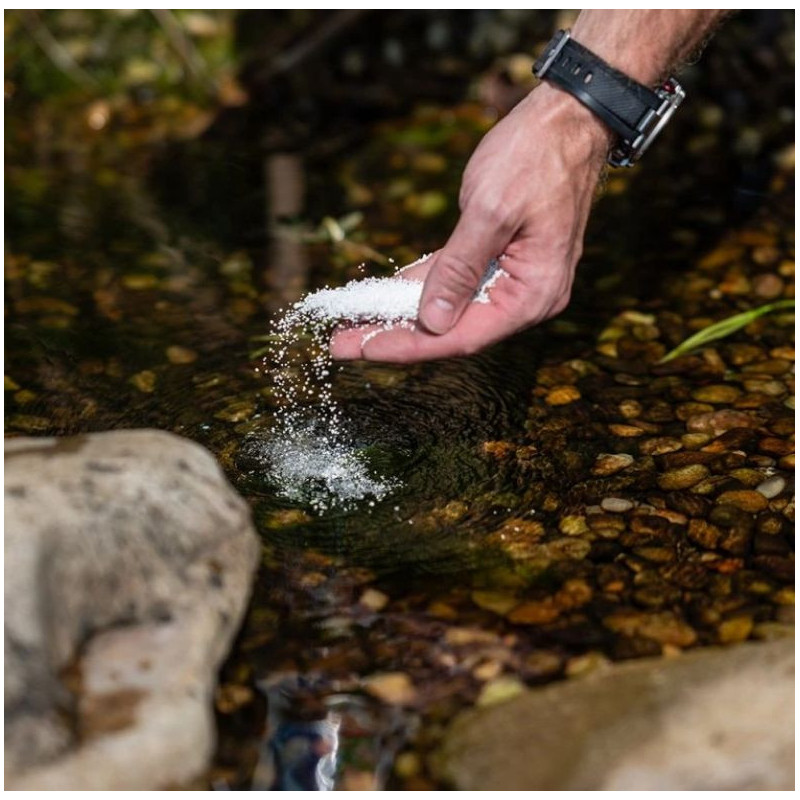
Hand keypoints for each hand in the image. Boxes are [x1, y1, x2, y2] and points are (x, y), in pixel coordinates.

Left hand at [330, 83, 611, 361]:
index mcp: (533, 293)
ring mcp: (513, 280)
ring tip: (352, 327)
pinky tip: (383, 298)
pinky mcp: (500, 261)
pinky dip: (420, 289)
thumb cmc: (537, 157)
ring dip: (401, 317)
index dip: (407, 345)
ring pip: (449, 310)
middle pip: (452, 331)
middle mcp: (525, 297)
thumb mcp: (490, 211)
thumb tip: (432, 322)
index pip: (462, 336)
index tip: (360, 349)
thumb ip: (458, 270)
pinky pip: (455, 284)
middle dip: (396, 336)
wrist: (568, 118)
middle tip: (342, 344)